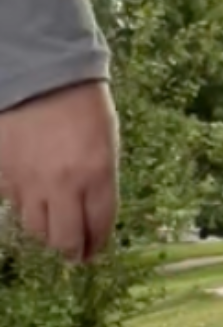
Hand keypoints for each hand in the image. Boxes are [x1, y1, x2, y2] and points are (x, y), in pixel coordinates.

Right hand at [0, 81, 118, 261]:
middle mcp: (62, 185)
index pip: (99, 227)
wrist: (38, 73)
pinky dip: (21, 204)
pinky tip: (29, 196)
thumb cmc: (82, 105)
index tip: (94, 252)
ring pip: (34, 227)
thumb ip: (100, 181)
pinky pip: (10, 203)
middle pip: (63, 239)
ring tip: (52, 226)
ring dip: (46, 231)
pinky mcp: (1, 173)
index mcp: (98, 176)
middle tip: (73, 253)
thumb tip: (91, 214)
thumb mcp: (107, 143)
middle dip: (71, 251)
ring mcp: (27, 181)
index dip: (97, 245)